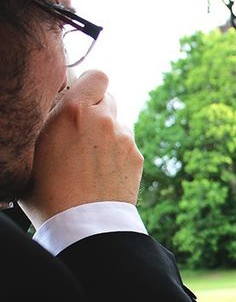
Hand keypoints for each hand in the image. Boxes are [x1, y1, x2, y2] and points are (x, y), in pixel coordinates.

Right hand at [19, 70, 142, 227]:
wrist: (82, 224)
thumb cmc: (46, 191)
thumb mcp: (33, 149)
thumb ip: (51, 121)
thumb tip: (58, 111)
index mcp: (72, 111)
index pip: (97, 77)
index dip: (90, 86)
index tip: (82, 99)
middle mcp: (102, 119)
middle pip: (109, 99)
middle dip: (98, 111)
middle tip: (83, 134)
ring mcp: (123, 138)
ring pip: (119, 123)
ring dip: (108, 134)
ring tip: (91, 160)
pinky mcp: (136, 156)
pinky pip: (127, 145)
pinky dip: (118, 153)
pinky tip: (104, 173)